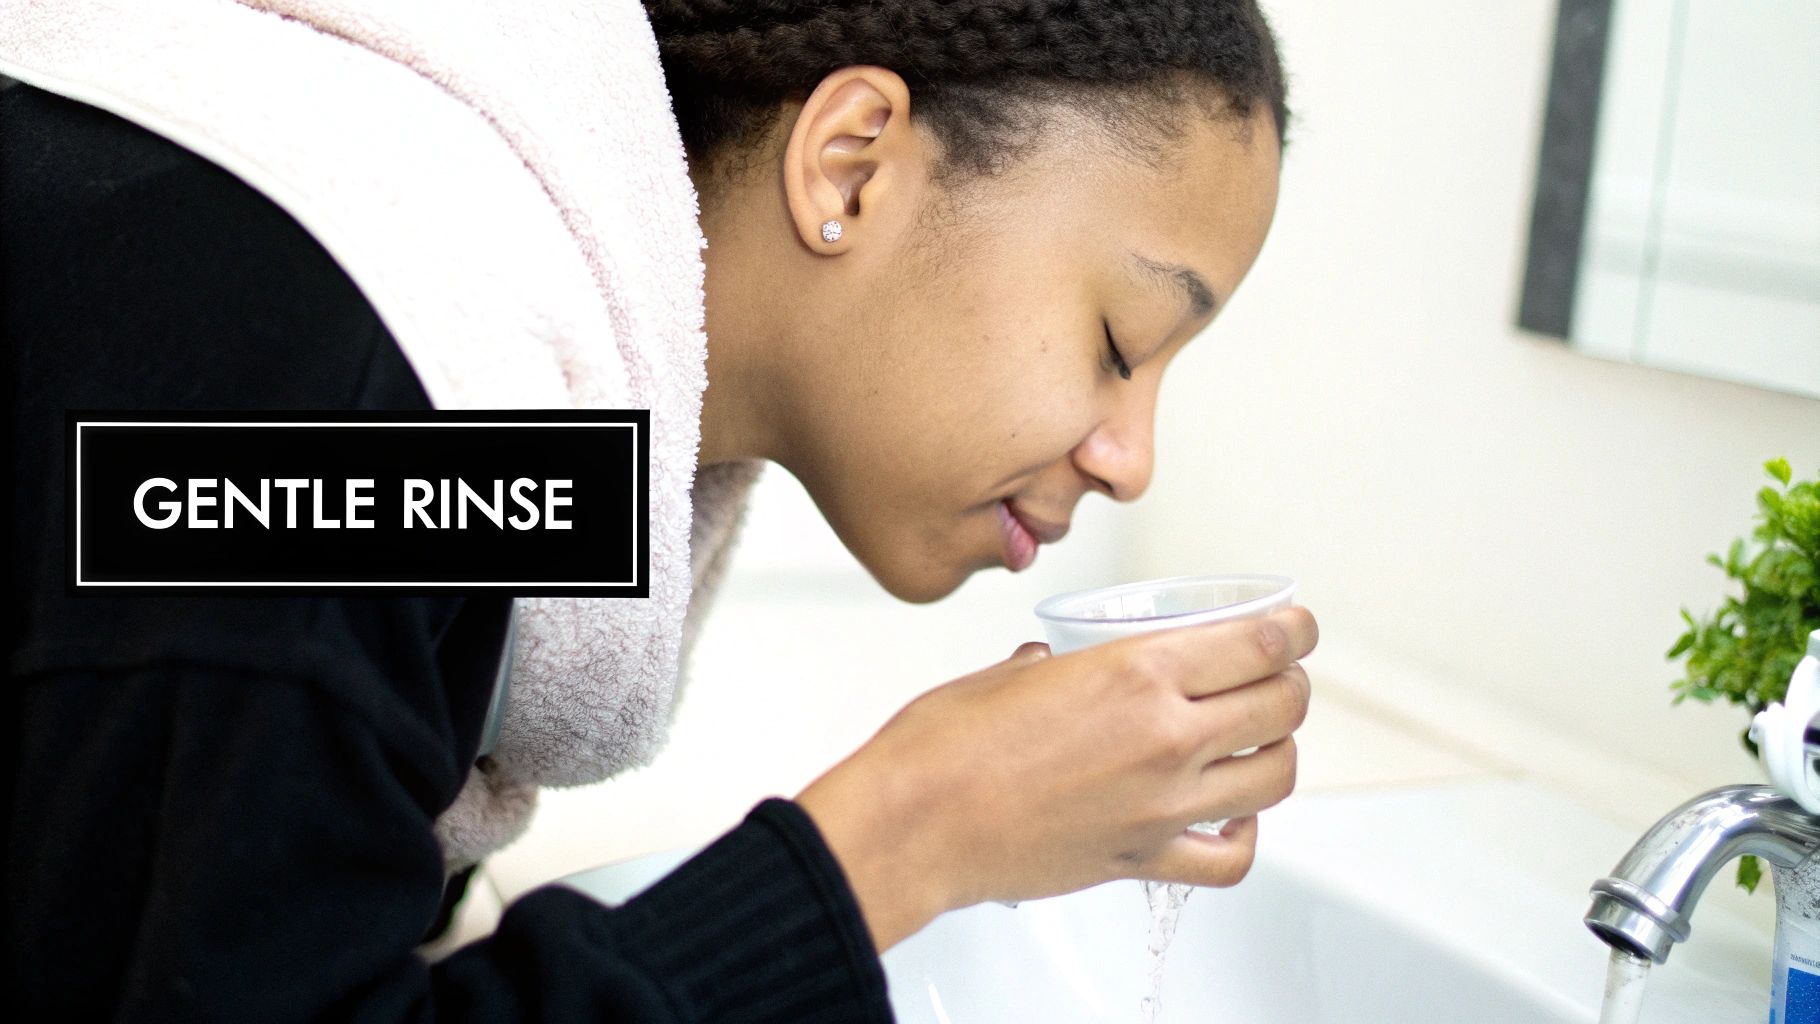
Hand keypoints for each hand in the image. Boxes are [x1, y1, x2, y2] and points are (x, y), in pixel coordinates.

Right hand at [796, 605, 1316, 952]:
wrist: (913, 824)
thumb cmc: (941, 747)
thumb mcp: (1008, 672)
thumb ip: (1054, 666)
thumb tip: (1056, 665)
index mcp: (1136, 674)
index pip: (1259, 644)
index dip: (1294, 630)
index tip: (1296, 626)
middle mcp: (1164, 738)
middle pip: (1281, 704)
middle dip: (1290, 682)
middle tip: (1279, 673)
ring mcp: (1161, 804)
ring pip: (1273, 776)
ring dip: (1278, 750)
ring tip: (1263, 738)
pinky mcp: (1142, 857)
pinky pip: (1229, 855)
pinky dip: (1245, 833)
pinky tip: (1234, 813)